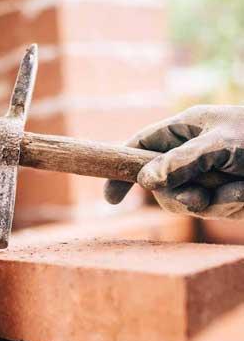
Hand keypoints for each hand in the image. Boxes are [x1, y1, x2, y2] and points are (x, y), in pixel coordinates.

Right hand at [104, 105, 243, 218]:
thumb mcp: (219, 144)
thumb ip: (181, 161)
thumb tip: (144, 181)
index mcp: (185, 129)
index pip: (140, 147)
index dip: (122, 169)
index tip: (110, 198)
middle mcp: (191, 153)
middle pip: (161, 185)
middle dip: (177, 196)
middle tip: (199, 197)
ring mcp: (207, 176)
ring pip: (186, 202)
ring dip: (212, 202)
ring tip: (238, 190)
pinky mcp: (225, 196)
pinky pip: (213, 210)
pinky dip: (230, 205)